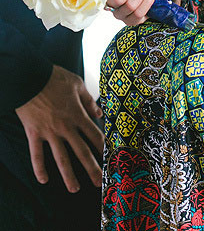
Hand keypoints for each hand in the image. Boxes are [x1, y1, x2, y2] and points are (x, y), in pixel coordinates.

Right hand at [15, 65, 103, 192]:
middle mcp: (65, 127)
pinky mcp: (34, 134)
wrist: (29, 78)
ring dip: (68, 175)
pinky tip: (44, 180)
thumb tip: (99, 113)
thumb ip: (88, 100)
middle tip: (99, 182)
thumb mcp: (76, 84)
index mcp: (77, 114)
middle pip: (81, 151)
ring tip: (75, 189)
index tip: (110, 157)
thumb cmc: (54, 78)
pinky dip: (39, 168)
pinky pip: (36, 155)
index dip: (103, 146)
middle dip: (92, 168)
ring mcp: (49, 132)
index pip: (94, 134)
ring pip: (61, 158)